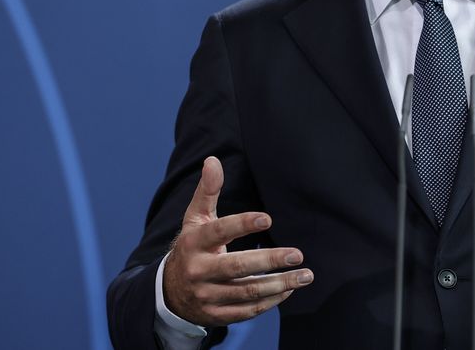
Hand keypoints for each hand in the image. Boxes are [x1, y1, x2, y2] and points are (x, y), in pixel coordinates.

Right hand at [162, 156, 313, 325]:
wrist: (169, 291)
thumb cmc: (192, 247)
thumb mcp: (195, 219)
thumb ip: (207, 191)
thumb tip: (212, 160)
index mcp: (194, 243)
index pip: (219, 232)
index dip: (242, 225)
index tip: (268, 219)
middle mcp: (198, 271)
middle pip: (236, 266)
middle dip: (269, 260)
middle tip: (298, 255)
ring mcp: (206, 296)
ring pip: (246, 292)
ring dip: (278, 284)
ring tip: (305, 275)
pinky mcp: (215, 315)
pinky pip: (246, 311)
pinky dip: (270, 301)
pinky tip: (288, 289)